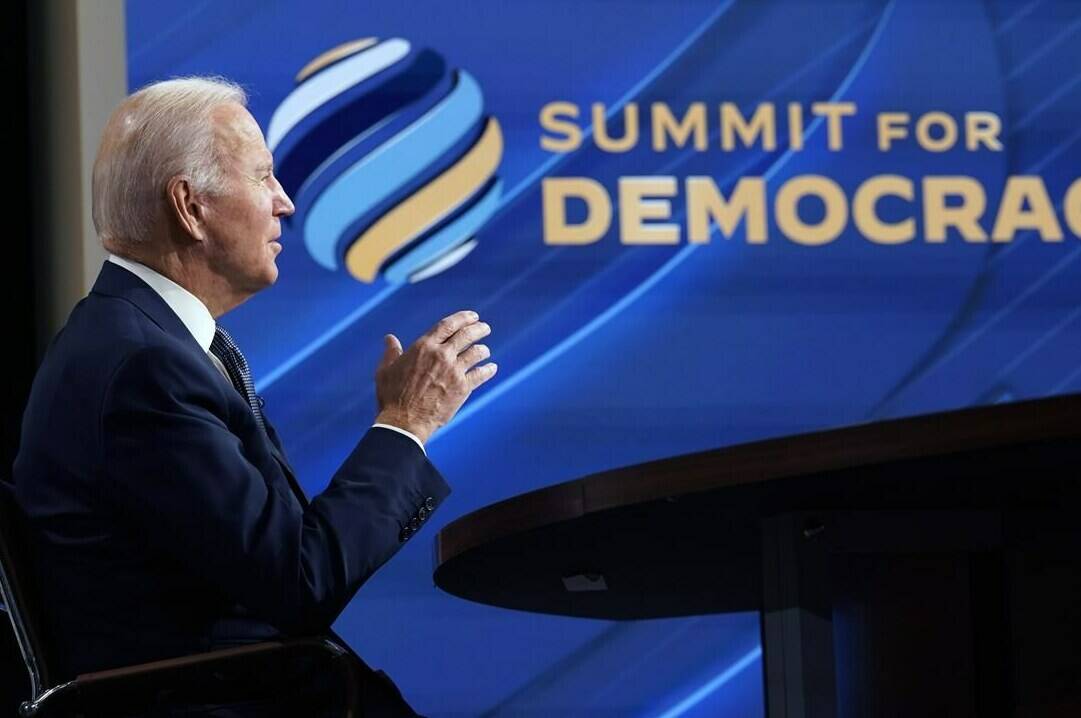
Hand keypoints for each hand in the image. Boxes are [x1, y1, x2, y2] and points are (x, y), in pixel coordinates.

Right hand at [374, 310, 497, 443]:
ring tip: (485, 350)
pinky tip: (491, 368)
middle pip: (466, 335)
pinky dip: (488, 370)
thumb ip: (391, 352)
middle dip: (478, 329)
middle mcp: (441, 355)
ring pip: (476, 353)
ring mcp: (454, 371)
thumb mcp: (386, 370)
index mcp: (424, 346)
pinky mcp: (463, 388)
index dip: (463, 318)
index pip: (448, 325)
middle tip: (484, 328)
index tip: (472, 316)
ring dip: (482, 350)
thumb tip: (389, 338)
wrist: (405, 421)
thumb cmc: (392, 396)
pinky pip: (481, 374)